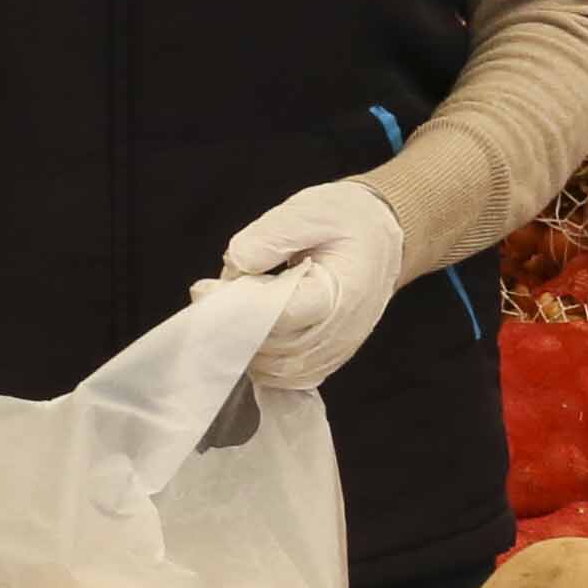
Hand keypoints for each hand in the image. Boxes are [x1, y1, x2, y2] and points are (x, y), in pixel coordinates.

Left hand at [195, 180, 408, 391]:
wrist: (384, 237)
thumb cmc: (348, 220)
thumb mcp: (310, 210)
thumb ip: (270, 234)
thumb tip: (235, 264)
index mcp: (340, 293)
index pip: (281, 314)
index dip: (238, 307)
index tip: (203, 288)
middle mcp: (340, 332)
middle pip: (273, 346)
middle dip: (233, 326)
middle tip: (208, 298)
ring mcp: (335, 352)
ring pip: (276, 369)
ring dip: (243, 347)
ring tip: (228, 313)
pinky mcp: (328, 360)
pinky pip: (286, 377)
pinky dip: (260, 362)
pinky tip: (247, 335)